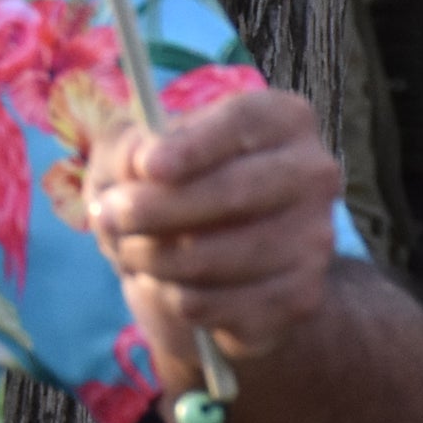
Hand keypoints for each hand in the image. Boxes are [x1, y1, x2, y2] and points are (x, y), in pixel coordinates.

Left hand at [87, 85, 345, 373]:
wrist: (219, 265)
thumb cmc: (172, 188)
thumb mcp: (138, 154)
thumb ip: (129, 149)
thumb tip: (139, 164)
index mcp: (281, 119)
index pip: (241, 124)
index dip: (193, 146)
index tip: (147, 166)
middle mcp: (313, 174)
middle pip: (235, 191)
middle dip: (158, 208)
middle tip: (107, 216)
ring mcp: (315, 239)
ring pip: (220, 255)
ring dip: (154, 258)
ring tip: (130, 249)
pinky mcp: (299, 297)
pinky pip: (217, 303)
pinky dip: (174, 297)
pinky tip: (167, 283)